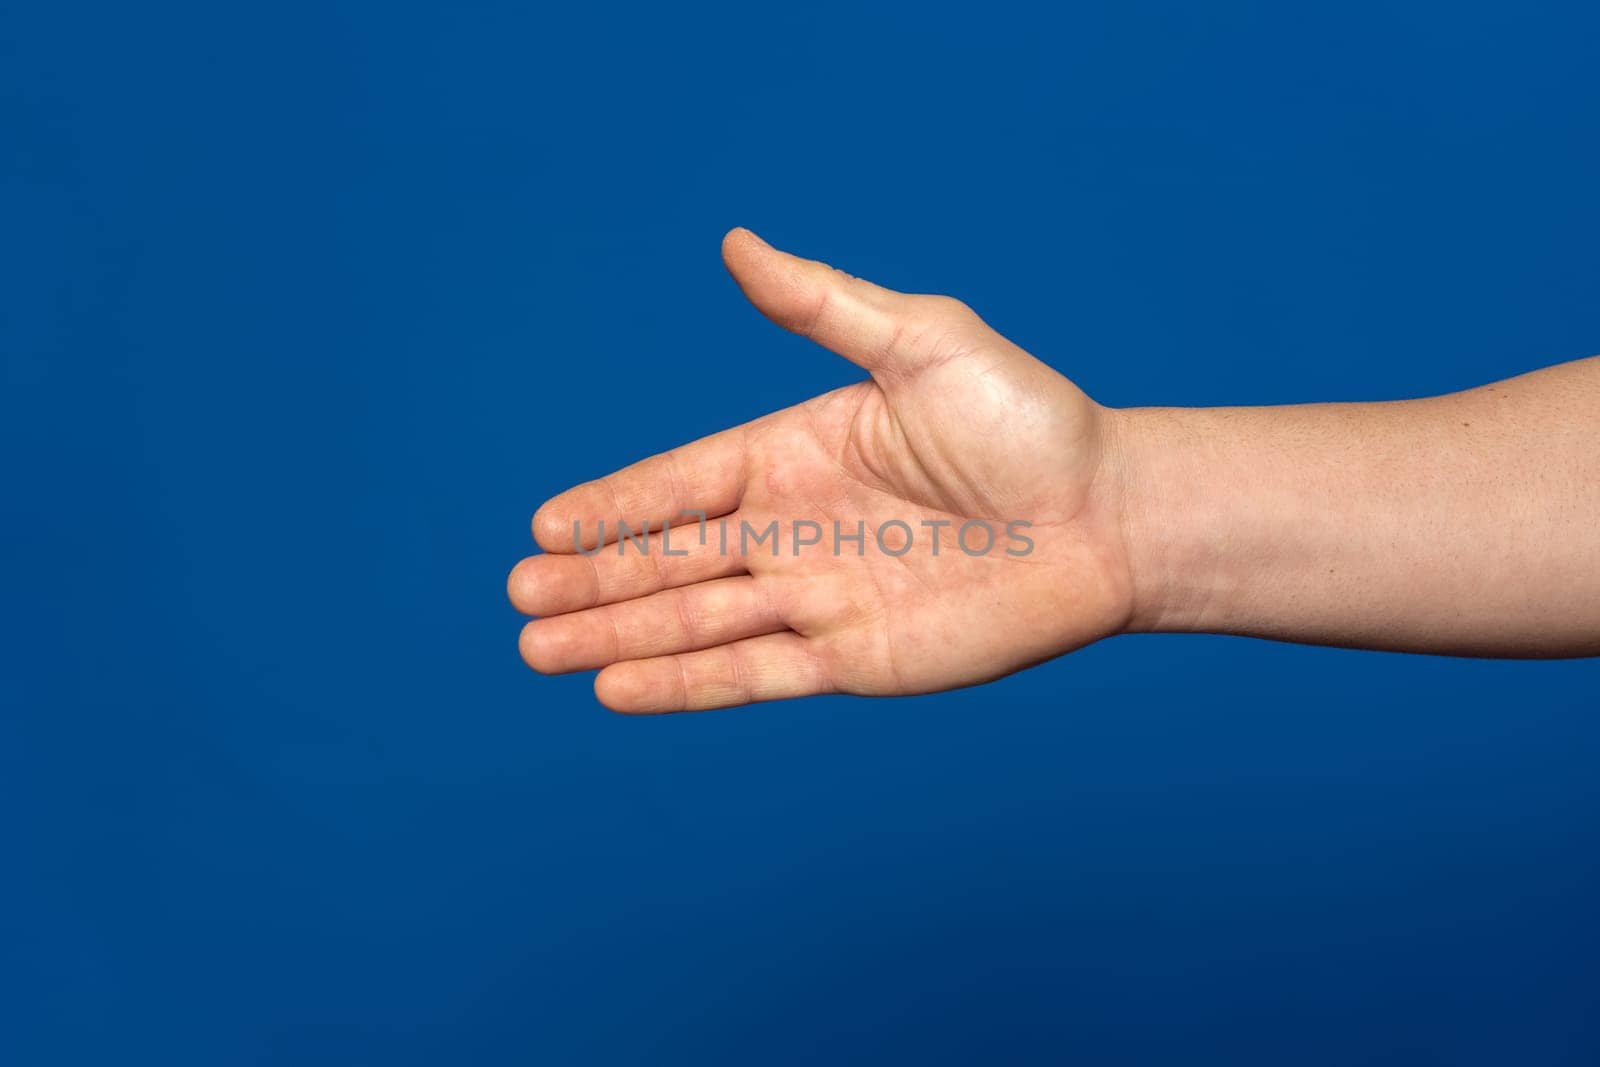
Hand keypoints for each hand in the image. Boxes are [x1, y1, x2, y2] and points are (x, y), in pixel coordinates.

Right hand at [508, 228, 1134, 711]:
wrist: (1110, 516)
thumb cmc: (1029, 419)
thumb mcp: (923, 340)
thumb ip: (822, 306)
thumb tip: (734, 243)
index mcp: (796, 452)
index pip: (680, 483)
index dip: (611, 506)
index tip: (543, 528)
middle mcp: (795, 528)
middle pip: (670, 558)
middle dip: (592, 580)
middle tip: (519, 601)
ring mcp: (820, 596)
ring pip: (695, 621)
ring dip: (617, 635)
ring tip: (538, 652)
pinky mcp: (853, 658)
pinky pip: (752, 673)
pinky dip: (687, 684)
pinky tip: (620, 687)